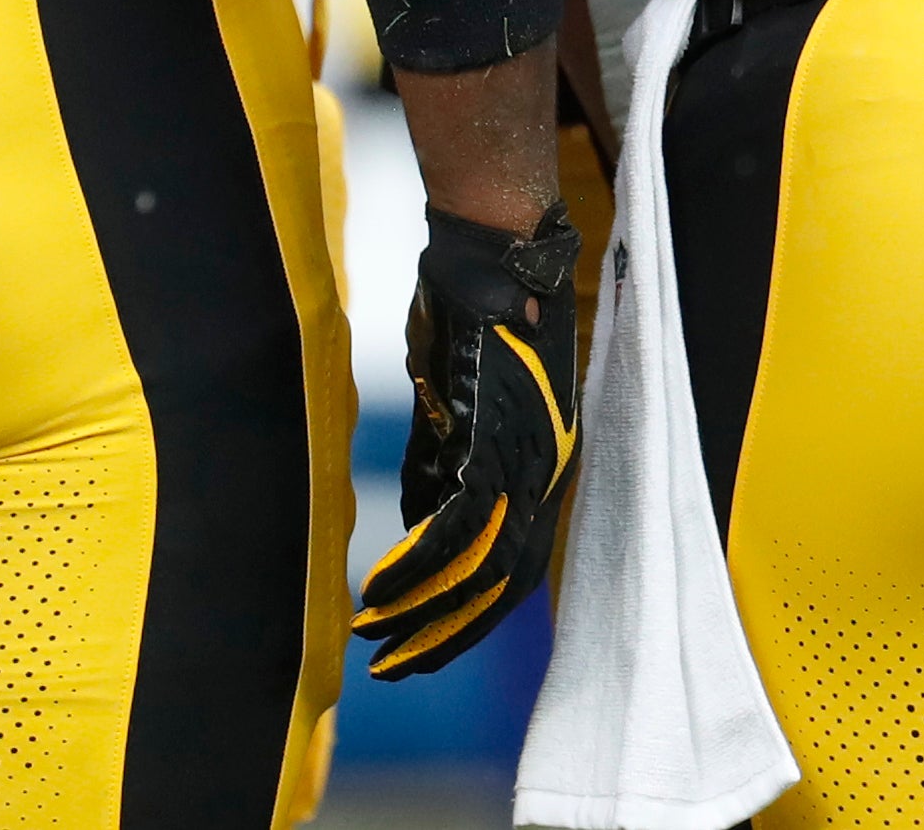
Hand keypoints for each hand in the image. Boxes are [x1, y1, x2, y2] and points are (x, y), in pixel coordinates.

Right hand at [357, 201, 580, 676]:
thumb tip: (420, 540)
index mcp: (549, 466)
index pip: (519, 571)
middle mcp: (548, 471)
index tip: (425, 650)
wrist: (498, 252)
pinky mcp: (495, 437)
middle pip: (506, 586)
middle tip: (394, 670)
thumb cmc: (477, 319)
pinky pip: (456, 526)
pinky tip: (377, 589)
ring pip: (483, 569)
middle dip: (449, 638)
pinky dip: (416, 567)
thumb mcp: (467, 410)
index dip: (474, 618)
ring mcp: (527, 456)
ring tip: (374, 639)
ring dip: (424, 613)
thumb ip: (448, 473)